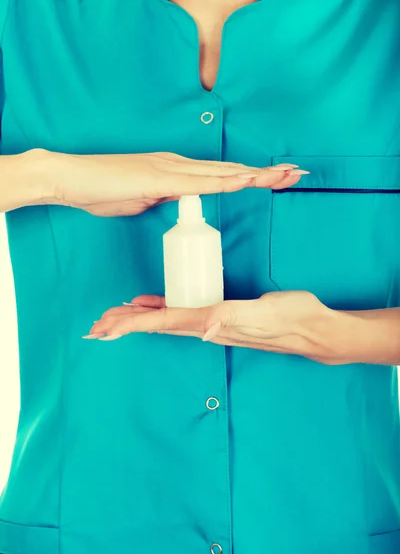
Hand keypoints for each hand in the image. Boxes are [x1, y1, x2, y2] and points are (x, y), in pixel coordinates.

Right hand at [42, 149, 307, 216]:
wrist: (71, 178)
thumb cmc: (101, 190)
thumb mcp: (141, 200)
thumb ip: (162, 198)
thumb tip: (174, 202)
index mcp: (175, 170)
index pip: (219, 174)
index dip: (249, 175)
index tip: (275, 178)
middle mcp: (178, 164)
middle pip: (229, 169)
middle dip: (264, 172)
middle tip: (296, 173)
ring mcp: (170, 168)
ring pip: (222, 172)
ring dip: (255, 173)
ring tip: (284, 175)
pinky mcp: (159, 177)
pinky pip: (200, 181)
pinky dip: (226, 181)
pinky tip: (246, 180)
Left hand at [84, 291, 344, 363]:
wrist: (314, 329)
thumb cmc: (292, 318)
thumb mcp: (264, 313)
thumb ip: (235, 318)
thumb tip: (205, 328)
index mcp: (211, 324)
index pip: (164, 323)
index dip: (133, 324)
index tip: (106, 327)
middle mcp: (207, 327)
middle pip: (157, 325)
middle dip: (126, 324)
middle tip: (96, 325)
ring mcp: (214, 323)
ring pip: (167, 320)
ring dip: (139, 319)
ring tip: (114, 316)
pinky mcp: (222, 315)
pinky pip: (183, 312)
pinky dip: (162, 310)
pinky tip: (152, 304)